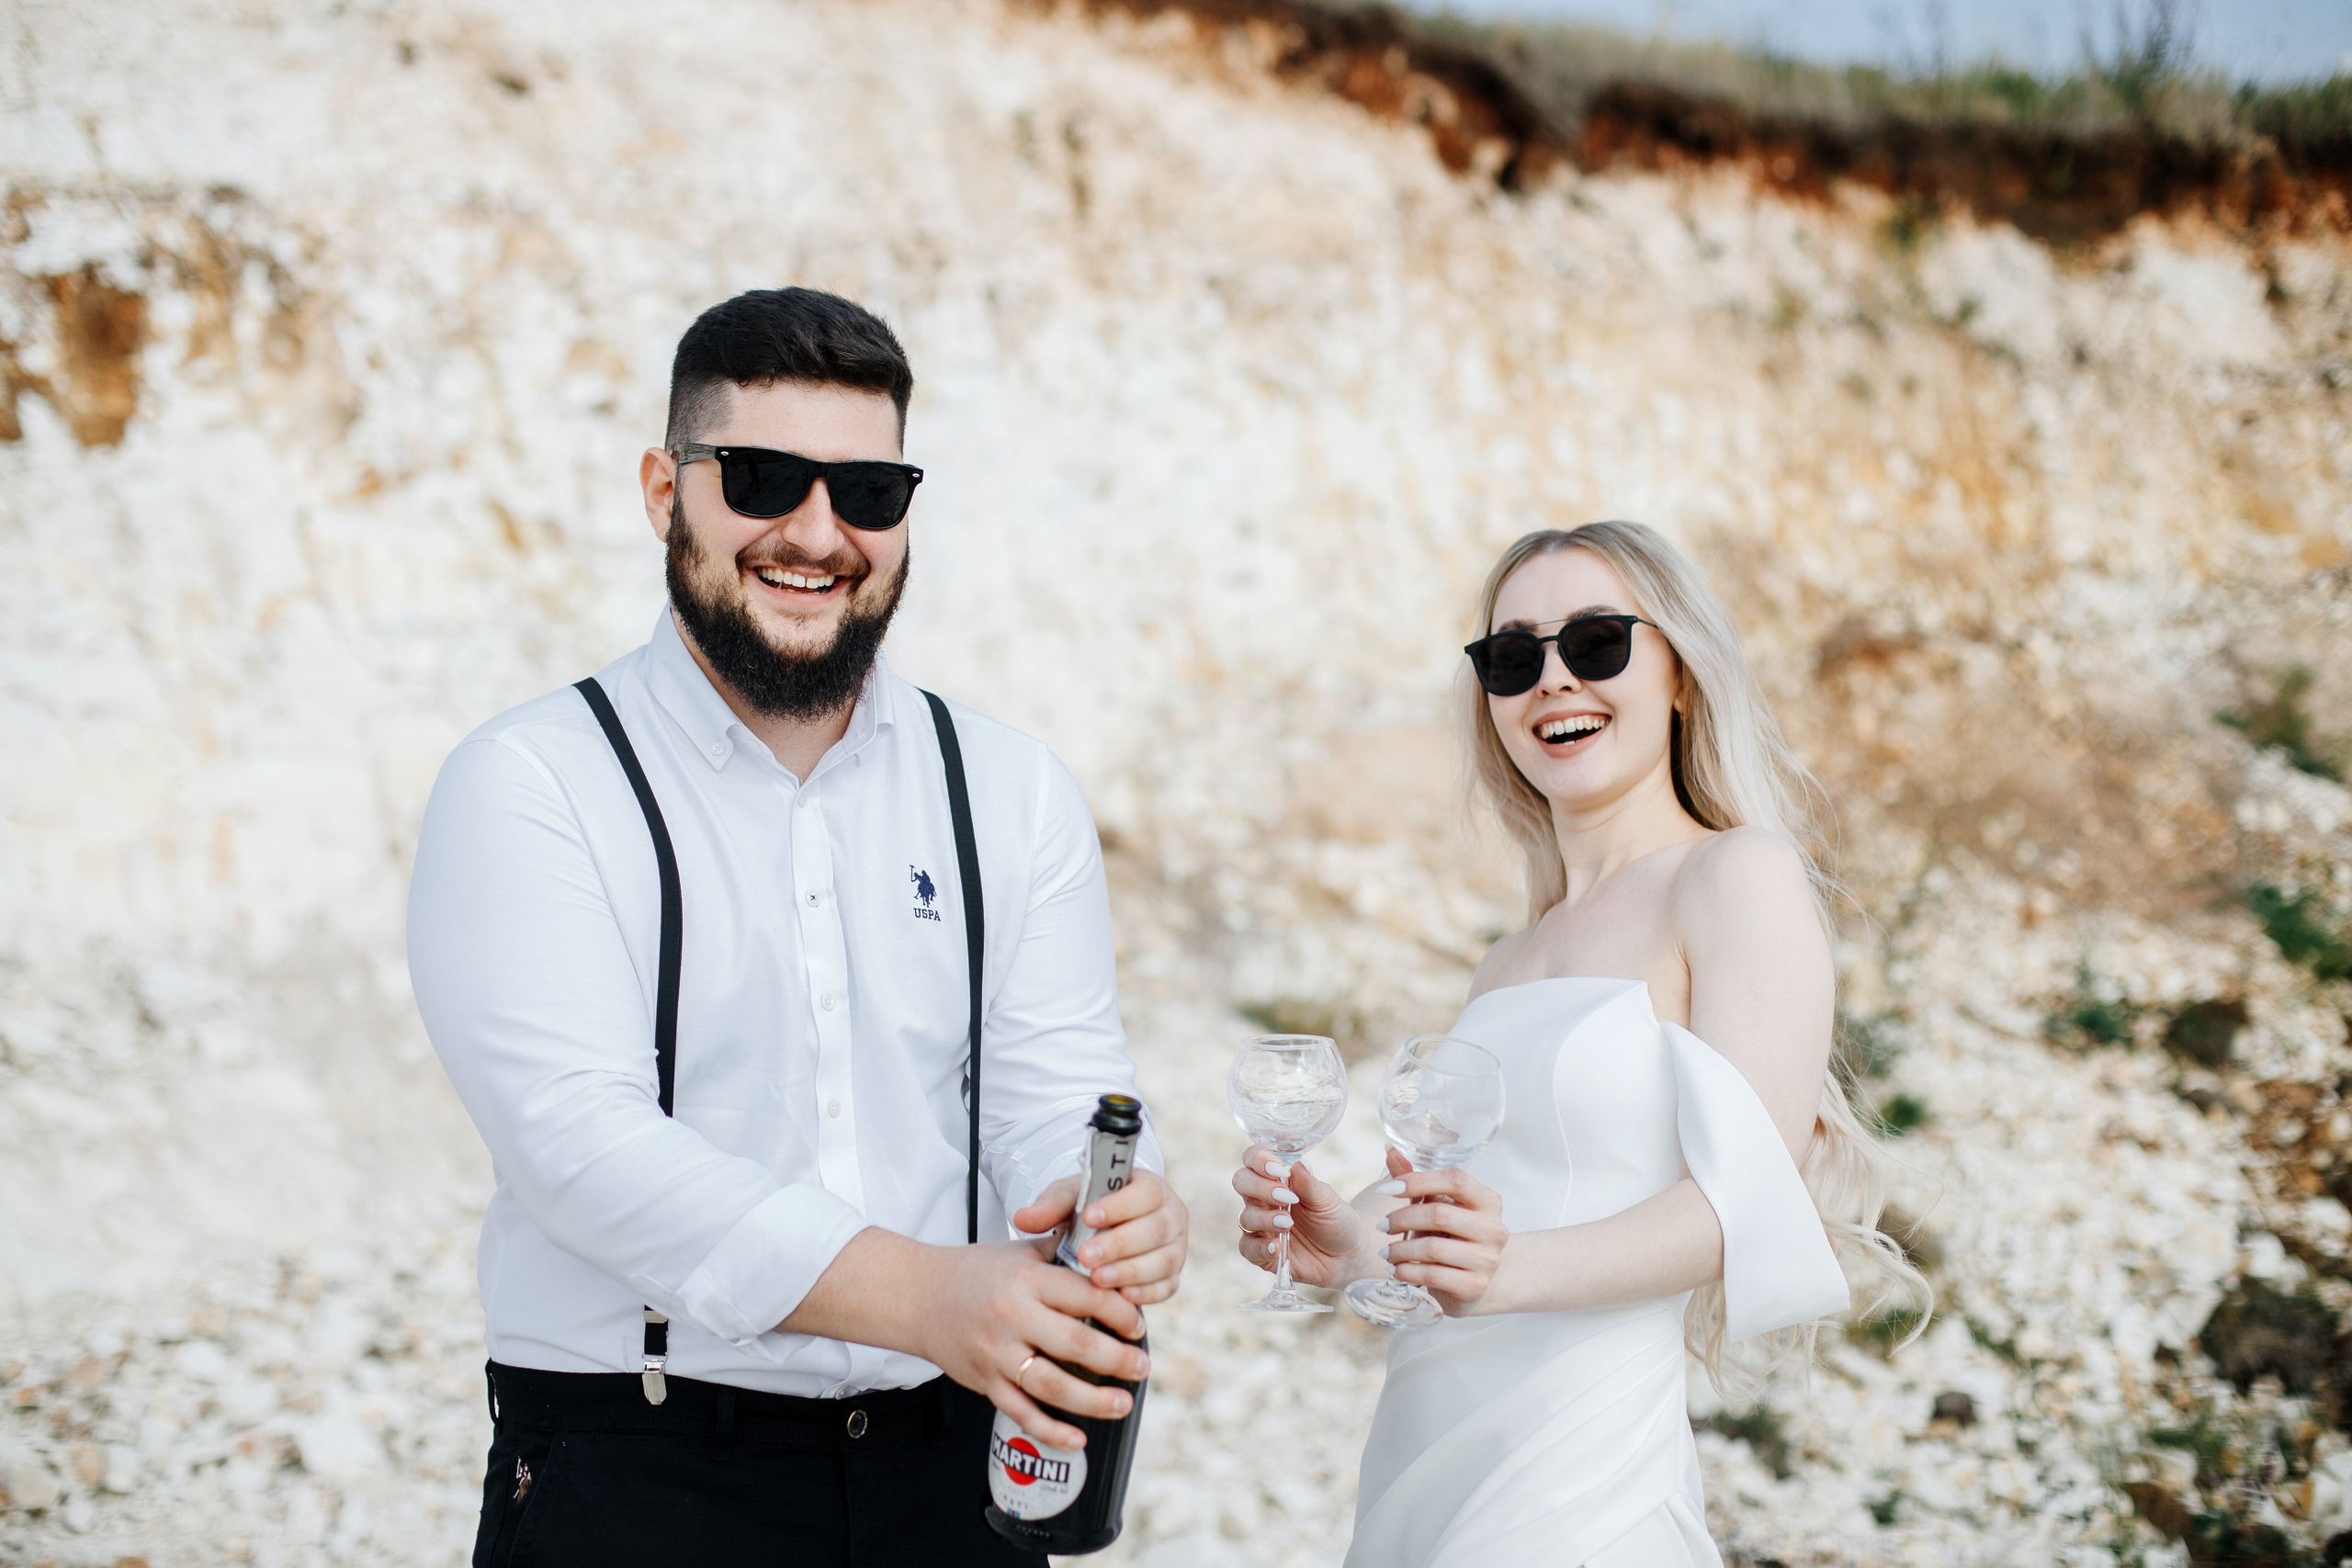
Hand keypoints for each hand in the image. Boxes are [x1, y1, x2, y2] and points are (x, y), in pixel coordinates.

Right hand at [901, 1238, 1150, 1451]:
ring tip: (1124, 1404)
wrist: (916, 1295)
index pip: (1087, 1297)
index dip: (1121, 1313)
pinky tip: (1078, 1439)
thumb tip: (1110, 1244)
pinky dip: (1050, 1430)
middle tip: (1144, 1368)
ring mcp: (997, 1353)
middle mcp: (1013, 1316)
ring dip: (1095, 1401)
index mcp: (1028, 1278)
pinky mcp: (984, 1381)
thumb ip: (1063, 1249)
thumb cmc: (975, 1271)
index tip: (1139, 1326)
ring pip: (1053, 1386)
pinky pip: (1021, 1412)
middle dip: (1119, 1360)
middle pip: (1077, 1345)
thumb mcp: (1020, 1249)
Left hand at [1015, 1170, 1190, 1305]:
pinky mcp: (1173, 1275)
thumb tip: (1022, 1219)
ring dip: (1130, 1271)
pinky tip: (1121, 1297)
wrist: (1106, 1230)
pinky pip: (1166, 1286)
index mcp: (1151, 1187)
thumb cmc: (1089, 1209)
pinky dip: (1146, 1293)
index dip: (1120, 1206)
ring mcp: (1176, 1247)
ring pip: (1164, 1260)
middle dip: (1120, 1244)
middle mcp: (1171, 1215)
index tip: (1088, 1217)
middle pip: (1156, 1228)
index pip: (1145, 1193)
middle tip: (1086, 1257)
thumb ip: (1050, 1206)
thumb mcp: (1069, 1199)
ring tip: (1096, 1280)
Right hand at [1233, 1144, 1377, 1288]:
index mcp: (1277, 1180)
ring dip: (1264, 1219)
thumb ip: (1309, 1184)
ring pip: (1245, 1217)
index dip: (1259, 1160)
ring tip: (1287, 1223)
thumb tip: (1298, 1163)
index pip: (1253, 1160)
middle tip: (1286, 1197)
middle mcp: (1263, 1200)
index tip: (1280, 1171)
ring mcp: (1261, 1226)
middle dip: (1259, 1188)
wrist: (1347, 1254)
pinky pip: (1248, 1249)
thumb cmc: (1336, 1220)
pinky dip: (1260, 1248)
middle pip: (1241, 1183)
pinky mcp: (1263, 1252)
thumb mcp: (1327, 1200)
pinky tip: (1276, 1247)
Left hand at [1376, 1150, 1509, 1315]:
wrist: (1476, 1282)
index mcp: (1487, 1200)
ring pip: (1433, 1248)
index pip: (1455, 1179)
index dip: (1419, 1180)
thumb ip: (1416, 1179)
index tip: (1387, 1189)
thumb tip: (1390, 1150)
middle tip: (1381, 1226)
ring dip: (1400, 1250)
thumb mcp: (1437, 1206)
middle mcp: (1493, 1228)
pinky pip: (1433, 1275)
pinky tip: (1397, 1270)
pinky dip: (1407, 1272)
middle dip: (1402, 1219)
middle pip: (1439, 1214)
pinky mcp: (1476, 1286)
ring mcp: (1487, 1259)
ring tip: (1385, 1252)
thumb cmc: (1452, 1237)